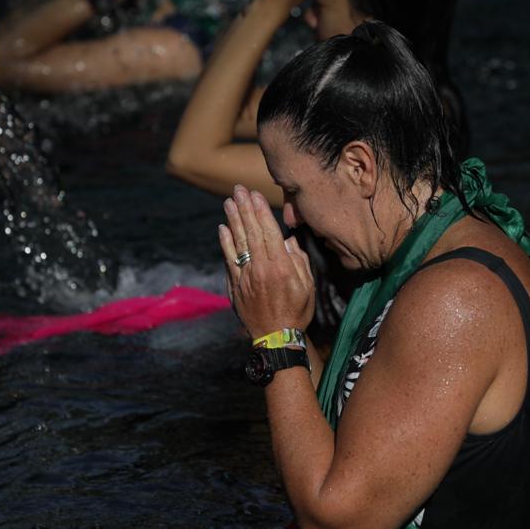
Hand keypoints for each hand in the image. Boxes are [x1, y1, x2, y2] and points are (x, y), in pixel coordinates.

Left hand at [219, 185, 314, 338]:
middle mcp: (260, 269)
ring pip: (237, 243)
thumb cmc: (297, 312)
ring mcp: (245, 277)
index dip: (261, 211)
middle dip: (244, 209)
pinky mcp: (235, 285)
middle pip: (251, 232)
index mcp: (280, 267)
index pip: (268, 232)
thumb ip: (297, 261)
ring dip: (233, 220)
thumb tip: (287, 240)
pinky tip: (222, 228)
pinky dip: (225, 243)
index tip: (255, 195)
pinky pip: (229, 259)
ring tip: (228, 202)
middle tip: (238, 190)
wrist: (275, 338)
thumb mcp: (307, 286)